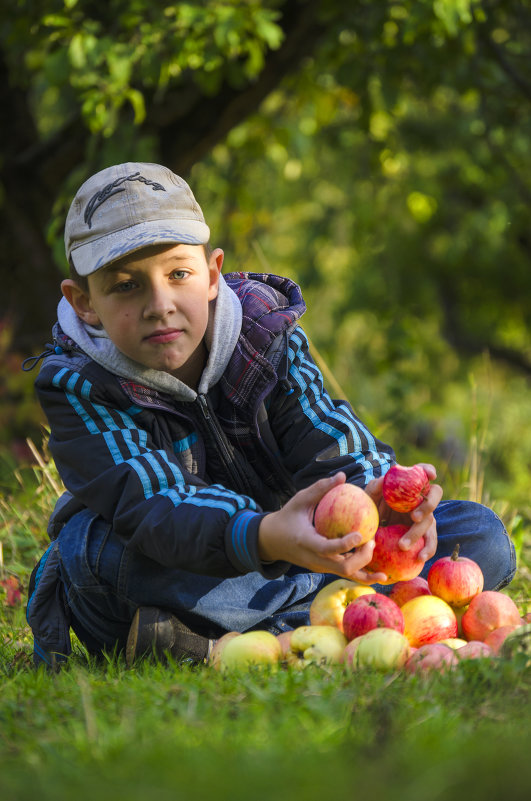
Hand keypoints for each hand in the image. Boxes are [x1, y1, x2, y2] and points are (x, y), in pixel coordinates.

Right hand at [258, 472, 386, 583]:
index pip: (327, 549)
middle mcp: (315, 560)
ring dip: (365, 567)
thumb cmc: (287, 517)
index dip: (344, 545)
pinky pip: (346, 574)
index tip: (360, 535)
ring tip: (376, 547)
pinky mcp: (325, 570)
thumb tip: (342, 475)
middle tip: (371, 540)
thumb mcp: (299, 500)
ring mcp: (321, 568)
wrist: (272, 541)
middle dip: (362, 557)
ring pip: (347, 575)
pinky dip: (363, 574)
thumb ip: (320, 489)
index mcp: (306, 543)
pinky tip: (380, 574)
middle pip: (343, 568)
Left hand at [364, 463, 441, 561]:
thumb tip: (384, 479)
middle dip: (428, 505)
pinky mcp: (424, 533)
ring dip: (418, 533)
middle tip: (414, 518)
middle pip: (434, 495)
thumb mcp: (368, 497)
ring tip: (402, 546)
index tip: (431, 474)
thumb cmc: (370, 507)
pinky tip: (419, 557)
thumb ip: (374, 487)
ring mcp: (424, 515)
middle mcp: (420, 498)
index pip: (422, 471)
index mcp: (408, 484)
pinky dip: (427, 549)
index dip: (428, 470)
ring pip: (430, 521)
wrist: (370, 529)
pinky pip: (430, 541)